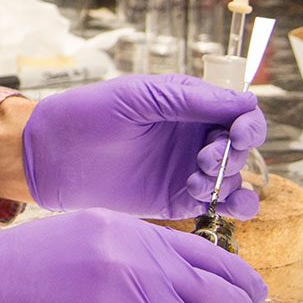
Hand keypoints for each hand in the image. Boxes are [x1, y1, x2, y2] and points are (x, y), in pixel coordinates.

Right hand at [0, 209, 266, 302]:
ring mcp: (135, 302)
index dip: (241, 278)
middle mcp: (141, 264)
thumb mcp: (87, 233)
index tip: (252, 292)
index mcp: (133, 233)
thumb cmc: (26, 266)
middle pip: (218, 295)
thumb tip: (183, 275)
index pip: (211, 256)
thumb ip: (138, 248)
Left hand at [22, 74, 265, 218]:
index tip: (239, 133)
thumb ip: (191, 100)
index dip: (249, 123)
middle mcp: (194, 136)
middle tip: (205, 158)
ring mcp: (188, 169)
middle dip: (233, 153)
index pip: (239, 112)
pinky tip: (209, 199)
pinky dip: (231, 206)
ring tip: (194, 179)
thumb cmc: (89, 113)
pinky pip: (220, 204)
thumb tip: (245, 101)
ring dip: (228, 180)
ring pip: (235, 178)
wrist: (53, 154)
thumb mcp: (140, 96)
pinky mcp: (179, 199)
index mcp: (189, 104)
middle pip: (241, 147)